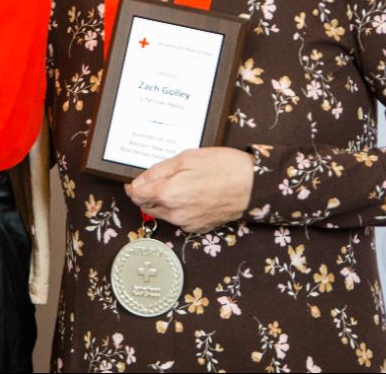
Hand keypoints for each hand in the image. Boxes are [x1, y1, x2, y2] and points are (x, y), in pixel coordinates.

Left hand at [123, 147, 253, 233]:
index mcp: (169, 194)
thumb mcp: (186, 158)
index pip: (136, 195)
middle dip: (146, 194)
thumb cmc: (223, 167)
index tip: (134, 181)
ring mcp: (186, 223)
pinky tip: (189, 195)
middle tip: (156, 179)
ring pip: (162, 213)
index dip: (132, 187)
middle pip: (147, 206)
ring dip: (161, 201)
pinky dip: (176, 208)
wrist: (252, 186)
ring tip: (177, 184)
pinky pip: (177, 218)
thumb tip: (139, 182)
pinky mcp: (197, 228)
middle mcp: (175, 214)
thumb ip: (158, 171)